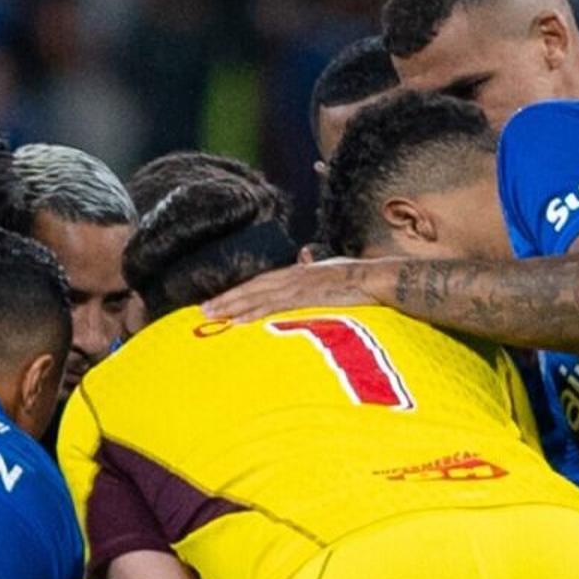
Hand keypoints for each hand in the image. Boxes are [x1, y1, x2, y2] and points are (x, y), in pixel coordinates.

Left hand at [192, 256, 380, 331]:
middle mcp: (292, 277)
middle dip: (226, 299)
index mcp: (295, 272)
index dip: (238, 292)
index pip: (260, 283)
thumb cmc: (357, 275)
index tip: (219, 300)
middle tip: (202, 310)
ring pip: (257, 297)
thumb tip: (305, 257)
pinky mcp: (305, 298)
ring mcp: (297, 287)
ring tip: (212, 315)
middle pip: (252, 288)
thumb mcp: (329, 268)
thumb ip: (313, 266)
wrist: (375, 278)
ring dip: (233, 306)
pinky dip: (254, 313)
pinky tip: (239, 321)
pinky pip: (273, 307)